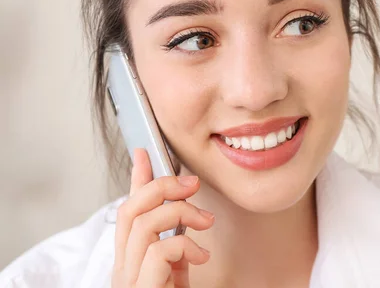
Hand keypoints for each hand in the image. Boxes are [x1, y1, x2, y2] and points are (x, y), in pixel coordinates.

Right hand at [112, 149, 213, 286]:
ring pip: (144, 224)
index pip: (128, 211)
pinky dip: (186, 246)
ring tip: (205, 221)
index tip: (144, 153)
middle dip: (162, 186)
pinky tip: (201, 256)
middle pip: (130, 209)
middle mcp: (123, 268)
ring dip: (181, 212)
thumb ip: (174, 250)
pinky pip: (159, 251)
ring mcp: (130, 280)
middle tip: (192, 184)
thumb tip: (181, 219)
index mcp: (129, 260)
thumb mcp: (175, 272)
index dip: (136, 179)